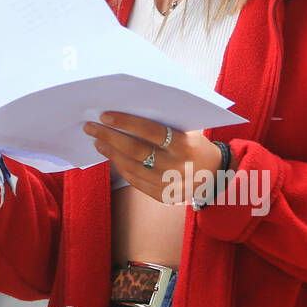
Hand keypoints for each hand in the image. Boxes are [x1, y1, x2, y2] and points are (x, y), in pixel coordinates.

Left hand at [85, 112, 223, 204]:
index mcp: (186, 145)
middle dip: (109, 137)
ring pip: (131, 167)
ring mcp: (169, 185)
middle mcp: (177, 167)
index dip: (126, 122)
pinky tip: (112, 156)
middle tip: (91, 127)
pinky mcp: (162, 196)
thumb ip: (164, 123)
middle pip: (136, 151)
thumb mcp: (188, 130)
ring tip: (98, 141)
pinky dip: (121, 167)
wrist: (215, 175)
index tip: (105, 115)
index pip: (151, 131)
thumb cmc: (195, 144)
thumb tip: (127, 110)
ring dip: (110, 153)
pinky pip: (135, 181)